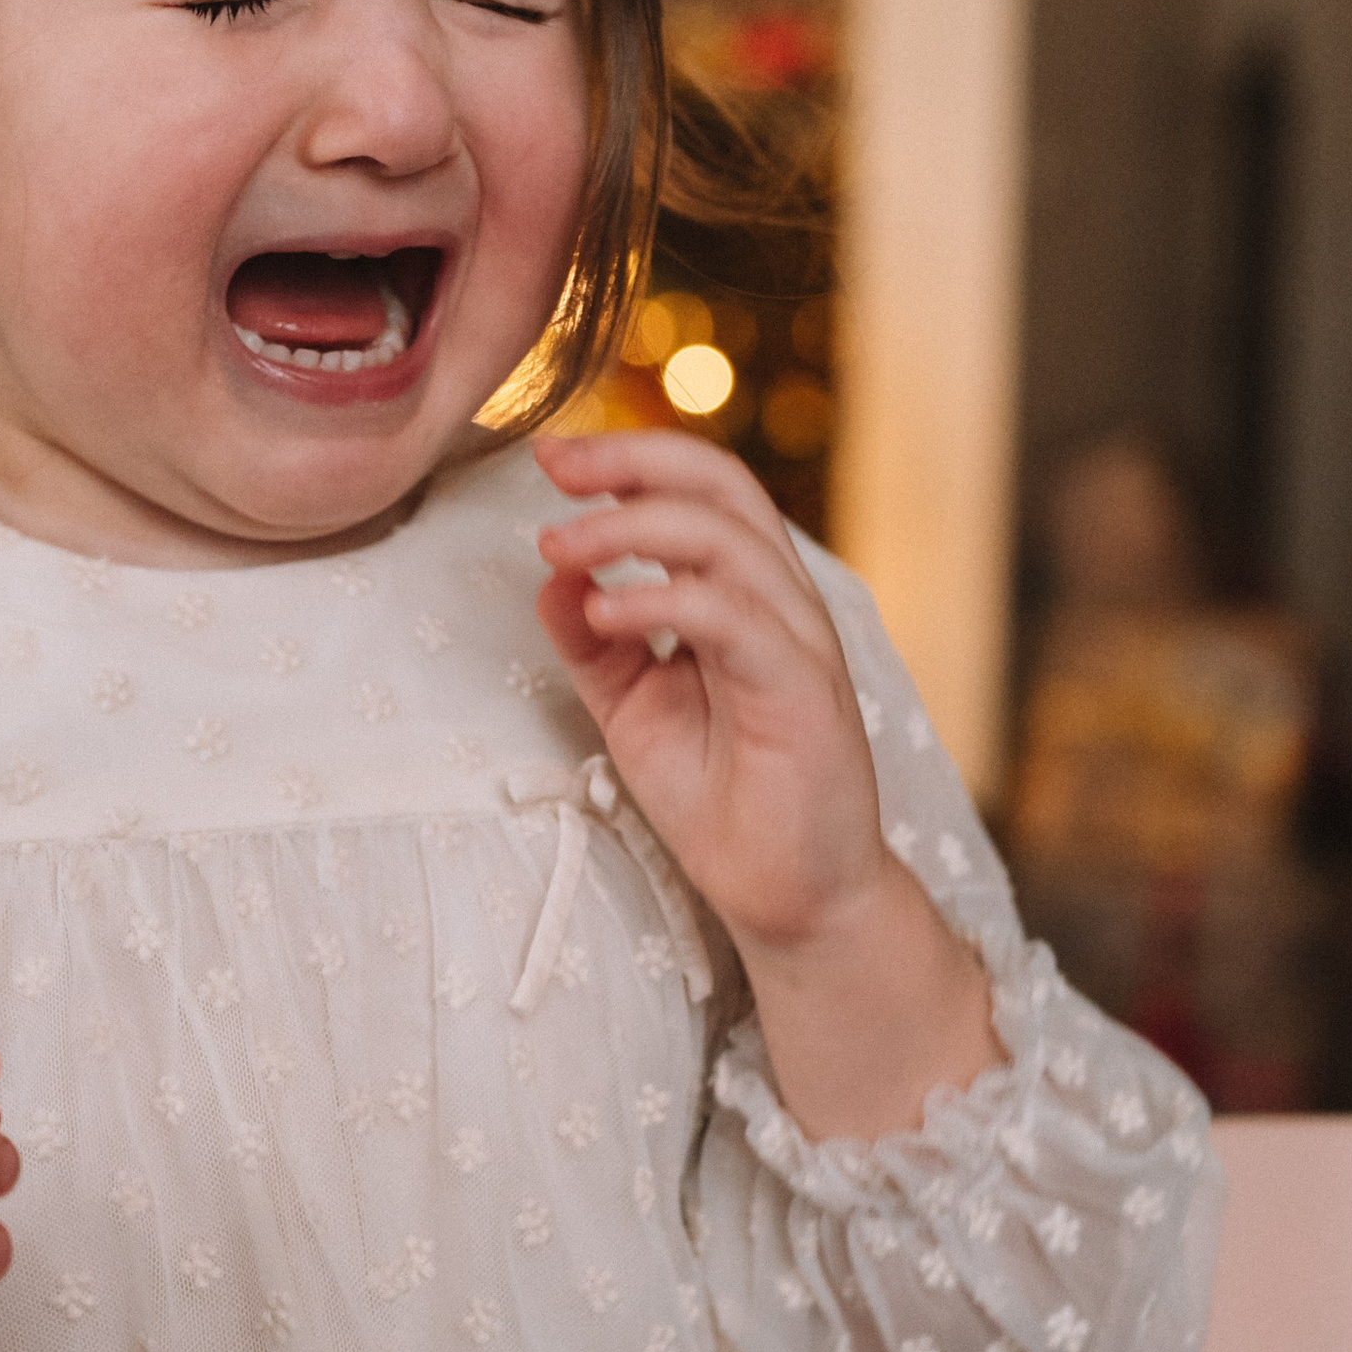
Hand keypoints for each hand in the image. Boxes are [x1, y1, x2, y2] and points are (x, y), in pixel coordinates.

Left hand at [533, 428, 999, 1137]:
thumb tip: (549, 575)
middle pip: (722, 487)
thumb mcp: (632, 708)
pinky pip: (735, 619)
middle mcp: (780, 602)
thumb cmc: (722, 798)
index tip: (550, 455)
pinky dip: (663, 602)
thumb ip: (594, 643)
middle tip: (556, 467)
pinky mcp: (802, 693)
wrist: (787, 896)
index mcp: (745, 593)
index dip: (630, 458)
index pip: (701, 489)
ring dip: (631, 530)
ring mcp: (797, 643)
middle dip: (633, 461)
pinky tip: (604, 610)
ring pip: (727, 541)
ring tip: (558, 545)